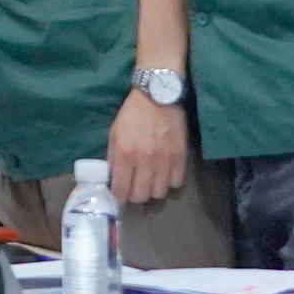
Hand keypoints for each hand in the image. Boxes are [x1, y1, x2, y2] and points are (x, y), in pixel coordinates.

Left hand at [106, 90, 188, 204]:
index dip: (118, 197)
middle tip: (134, 188)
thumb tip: (113, 178)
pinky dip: (169, 182)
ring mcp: (165, 160)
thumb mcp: (114, 133)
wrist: (158, 96)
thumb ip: (113, 157)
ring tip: (150, 181)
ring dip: (153, 190)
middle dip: (135, 195)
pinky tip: (164, 174)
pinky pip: (176, 182)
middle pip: (141, 196)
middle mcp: (145, 161)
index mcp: (125, 154)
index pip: (121, 189)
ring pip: (159, 192)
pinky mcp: (180, 157)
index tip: (119, 195)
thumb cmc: (132, 114)